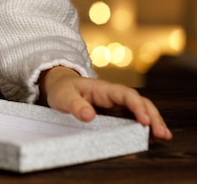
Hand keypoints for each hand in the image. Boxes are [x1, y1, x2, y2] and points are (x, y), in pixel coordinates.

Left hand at [39, 66, 171, 139]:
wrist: (60, 86)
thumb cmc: (63, 90)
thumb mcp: (64, 97)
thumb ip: (75, 105)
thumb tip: (89, 115)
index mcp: (103, 88)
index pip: (126, 94)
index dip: (137, 106)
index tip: (145, 120)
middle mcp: (114, 95)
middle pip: (139, 102)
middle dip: (152, 116)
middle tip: (162, 133)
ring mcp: (116, 104)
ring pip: (140, 109)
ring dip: (153, 121)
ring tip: (164, 136)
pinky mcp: (116, 113)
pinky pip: (133, 118)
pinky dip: (145, 126)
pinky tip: (152, 137)